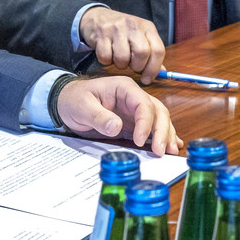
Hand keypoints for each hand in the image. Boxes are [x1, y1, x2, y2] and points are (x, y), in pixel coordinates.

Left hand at [55, 76, 180, 156]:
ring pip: (159, 119)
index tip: (140, 141)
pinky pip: (152, 128)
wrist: (66, 102)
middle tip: (161, 151)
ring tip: (171, 152)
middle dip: (162, 131)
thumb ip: (99, 116)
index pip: (142, 104)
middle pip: (157, 111)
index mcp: (123, 88)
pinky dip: (163, 136)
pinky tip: (173, 145)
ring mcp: (135, 110)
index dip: (145, 123)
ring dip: (167, 134)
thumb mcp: (82, 107)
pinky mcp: (133, 123)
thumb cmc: (73, 100)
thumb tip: (116, 127)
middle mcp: (134, 97)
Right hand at [79, 6, 165, 82]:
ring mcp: (117, 28)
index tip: (147, 79)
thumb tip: (162, 74)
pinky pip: (105, 56)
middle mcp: (134, 25)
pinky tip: (107, 54)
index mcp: (147, 27)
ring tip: (119, 59)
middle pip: (142, 53)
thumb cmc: (122, 31)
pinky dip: (106, 61)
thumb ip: (151, 55)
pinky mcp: (102, 33)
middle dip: (136, 66)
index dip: (154, 69)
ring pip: (123, 57)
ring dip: (120, 64)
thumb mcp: (140, 38)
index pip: (158, 50)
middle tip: (131, 66)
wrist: (97, 17)